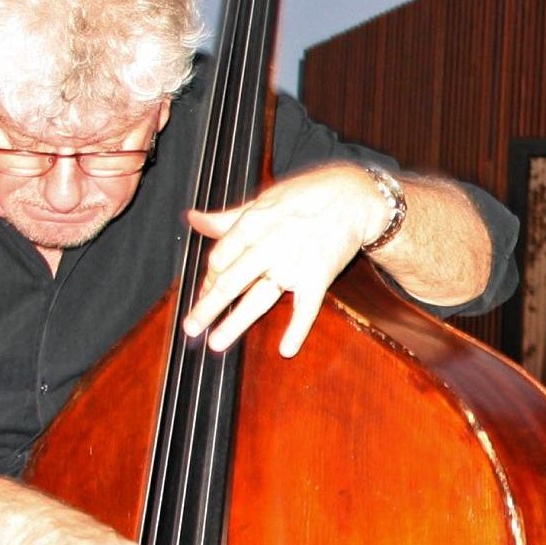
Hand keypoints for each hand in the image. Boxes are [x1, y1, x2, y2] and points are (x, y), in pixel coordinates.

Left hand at [180, 162, 391, 356]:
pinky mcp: (319, 276)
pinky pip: (306, 308)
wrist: (354, 197)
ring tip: (216, 344)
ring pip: (259, 298)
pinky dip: (298, 330)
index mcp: (252, 223)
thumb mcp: (263, 201)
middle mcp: (269, 245)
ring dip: (236, 323)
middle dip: (208, 306)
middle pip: (230, 282)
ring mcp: (294, 263)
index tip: (205, 293)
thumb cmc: (307, 195)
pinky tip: (286, 349)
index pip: (220, 258)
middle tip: (190, 328)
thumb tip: (194, 219)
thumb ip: (227, 217)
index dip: (208, 279)